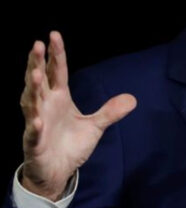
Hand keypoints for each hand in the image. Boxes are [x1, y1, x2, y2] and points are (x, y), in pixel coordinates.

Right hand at [20, 32, 135, 200]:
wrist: (58, 171)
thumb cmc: (70, 145)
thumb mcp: (95, 127)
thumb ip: (110, 112)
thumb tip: (132, 99)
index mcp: (59, 99)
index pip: (56, 72)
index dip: (55, 55)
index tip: (53, 35)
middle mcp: (45, 106)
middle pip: (39, 81)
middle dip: (37, 63)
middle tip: (36, 44)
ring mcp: (37, 123)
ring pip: (31, 102)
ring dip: (33, 89)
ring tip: (36, 74)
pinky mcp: (35, 142)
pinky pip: (33, 132)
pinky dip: (34, 125)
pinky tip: (37, 119)